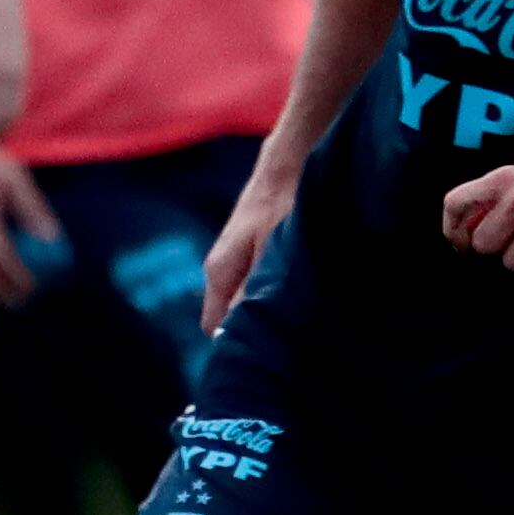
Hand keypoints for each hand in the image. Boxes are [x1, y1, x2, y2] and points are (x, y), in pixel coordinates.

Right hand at [200, 170, 297, 330]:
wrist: (288, 162)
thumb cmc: (283, 205)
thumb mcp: (273, 253)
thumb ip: (256, 291)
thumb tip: (242, 330)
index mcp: (218, 273)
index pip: (215, 327)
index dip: (236, 343)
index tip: (266, 351)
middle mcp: (220, 269)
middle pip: (229, 315)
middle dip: (254, 327)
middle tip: (290, 337)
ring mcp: (234, 260)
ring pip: (244, 299)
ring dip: (267, 308)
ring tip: (298, 314)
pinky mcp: (250, 252)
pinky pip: (254, 285)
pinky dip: (272, 291)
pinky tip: (298, 290)